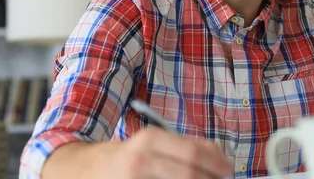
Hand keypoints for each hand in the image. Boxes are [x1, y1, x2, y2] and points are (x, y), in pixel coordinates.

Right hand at [112, 127, 233, 178]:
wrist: (84, 169)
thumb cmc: (125, 157)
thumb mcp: (152, 143)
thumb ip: (183, 146)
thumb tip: (219, 157)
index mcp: (151, 139)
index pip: (193, 153)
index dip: (216, 163)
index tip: (229, 169)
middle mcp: (142, 159)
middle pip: (189, 173)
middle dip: (211, 178)